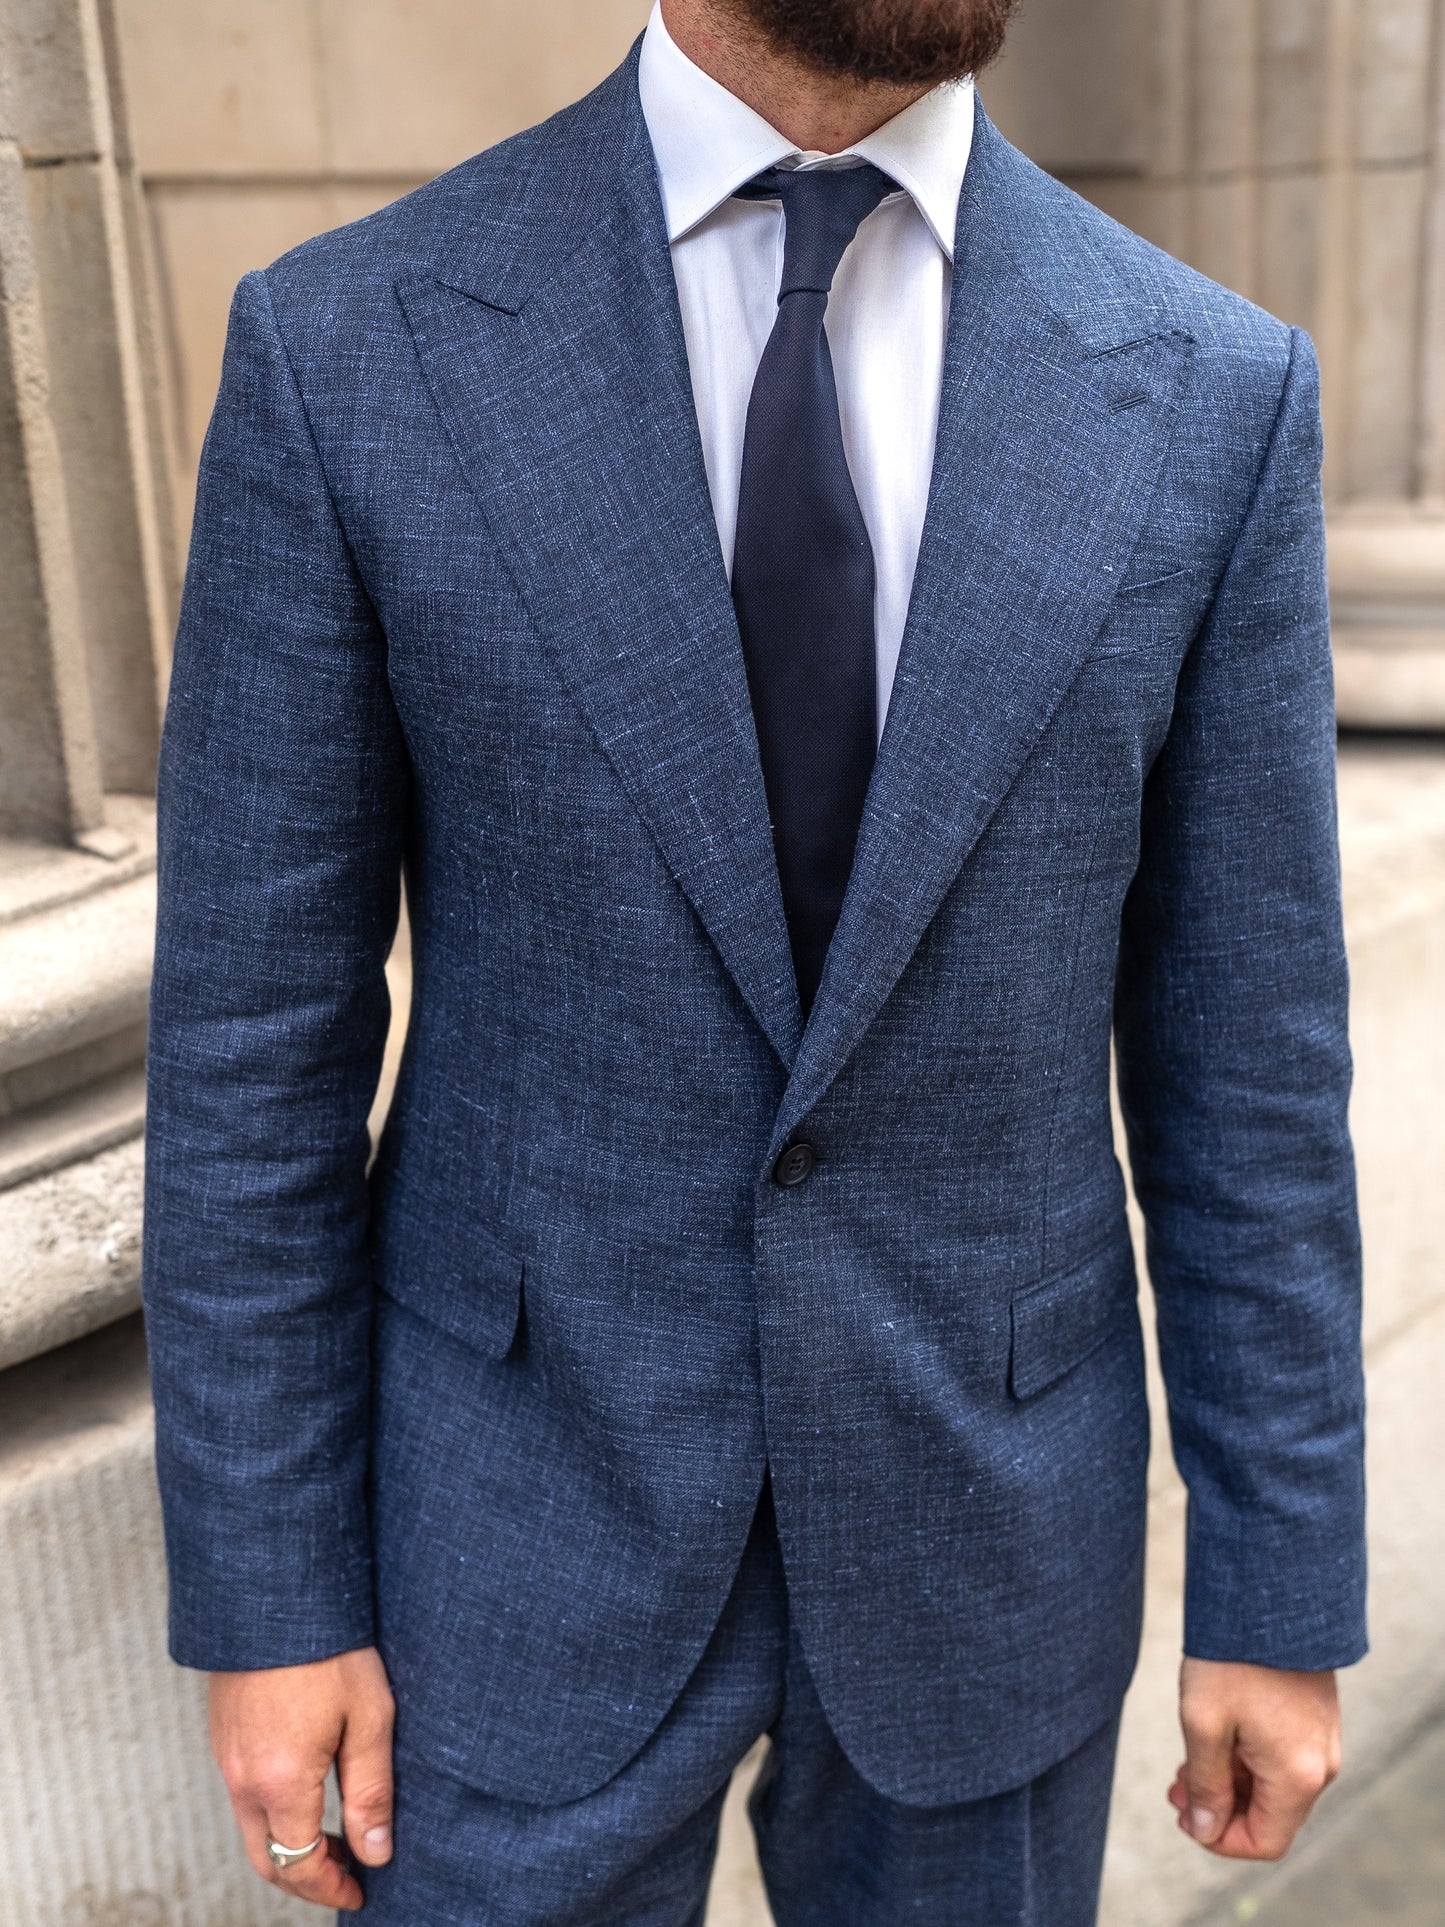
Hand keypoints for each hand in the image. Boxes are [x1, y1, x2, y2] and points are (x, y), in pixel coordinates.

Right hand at [210, 1646, 395, 1910]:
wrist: (276, 1589)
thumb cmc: (330, 1649)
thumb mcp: (369, 1718)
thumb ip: (370, 1792)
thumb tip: (377, 1852)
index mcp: (279, 1783)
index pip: (298, 1865)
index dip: (331, 1888)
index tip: (361, 1889)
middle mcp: (242, 1778)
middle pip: (266, 1858)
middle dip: (306, 1878)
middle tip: (348, 1874)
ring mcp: (225, 1756)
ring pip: (252, 1826)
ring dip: (289, 1845)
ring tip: (336, 1834)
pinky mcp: (223, 1734)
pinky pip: (243, 1793)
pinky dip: (273, 1812)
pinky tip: (307, 1789)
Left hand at [1169, 1658, 1340, 1859]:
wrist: (1269, 1593)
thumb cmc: (1232, 1656)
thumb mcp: (1203, 1722)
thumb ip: (1205, 1784)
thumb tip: (1205, 1829)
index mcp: (1298, 1776)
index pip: (1265, 1841)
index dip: (1219, 1838)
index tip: (1182, 1813)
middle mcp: (1321, 1766)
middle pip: (1269, 1815)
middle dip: (1219, 1807)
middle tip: (1174, 1786)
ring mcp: (1322, 1741)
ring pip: (1273, 1787)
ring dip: (1229, 1781)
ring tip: (1186, 1760)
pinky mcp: (1316, 1719)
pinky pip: (1282, 1759)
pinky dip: (1247, 1759)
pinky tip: (1215, 1736)